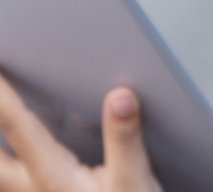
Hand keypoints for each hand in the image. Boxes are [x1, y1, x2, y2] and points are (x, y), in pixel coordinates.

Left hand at [0, 71, 161, 191]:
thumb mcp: (134, 181)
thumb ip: (125, 138)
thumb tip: (120, 96)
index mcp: (53, 177)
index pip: (17, 126)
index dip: (1, 95)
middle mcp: (32, 190)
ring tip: (0, 122)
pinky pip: (9, 186)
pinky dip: (6, 172)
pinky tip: (11, 166)